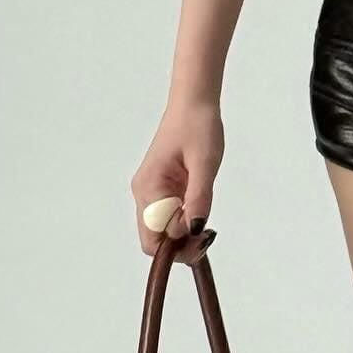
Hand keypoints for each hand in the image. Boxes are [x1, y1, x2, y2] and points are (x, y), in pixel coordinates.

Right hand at [131, 95, 223, 255]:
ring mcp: (151, 191)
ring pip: (162, 229)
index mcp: (149, 188)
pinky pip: (169, 215)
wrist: (194, 104)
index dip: (177, 248)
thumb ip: (199, 197)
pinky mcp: (162, 188)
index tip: (203, 239)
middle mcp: (144, 193)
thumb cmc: (198, 127)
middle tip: (208, 236)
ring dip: (184, 234)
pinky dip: (184, 221)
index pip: (154, 239)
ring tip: (206, 224)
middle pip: (155, 238)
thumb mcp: (205, 163)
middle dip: (181, 245)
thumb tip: (195, 229)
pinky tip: (200, 212)